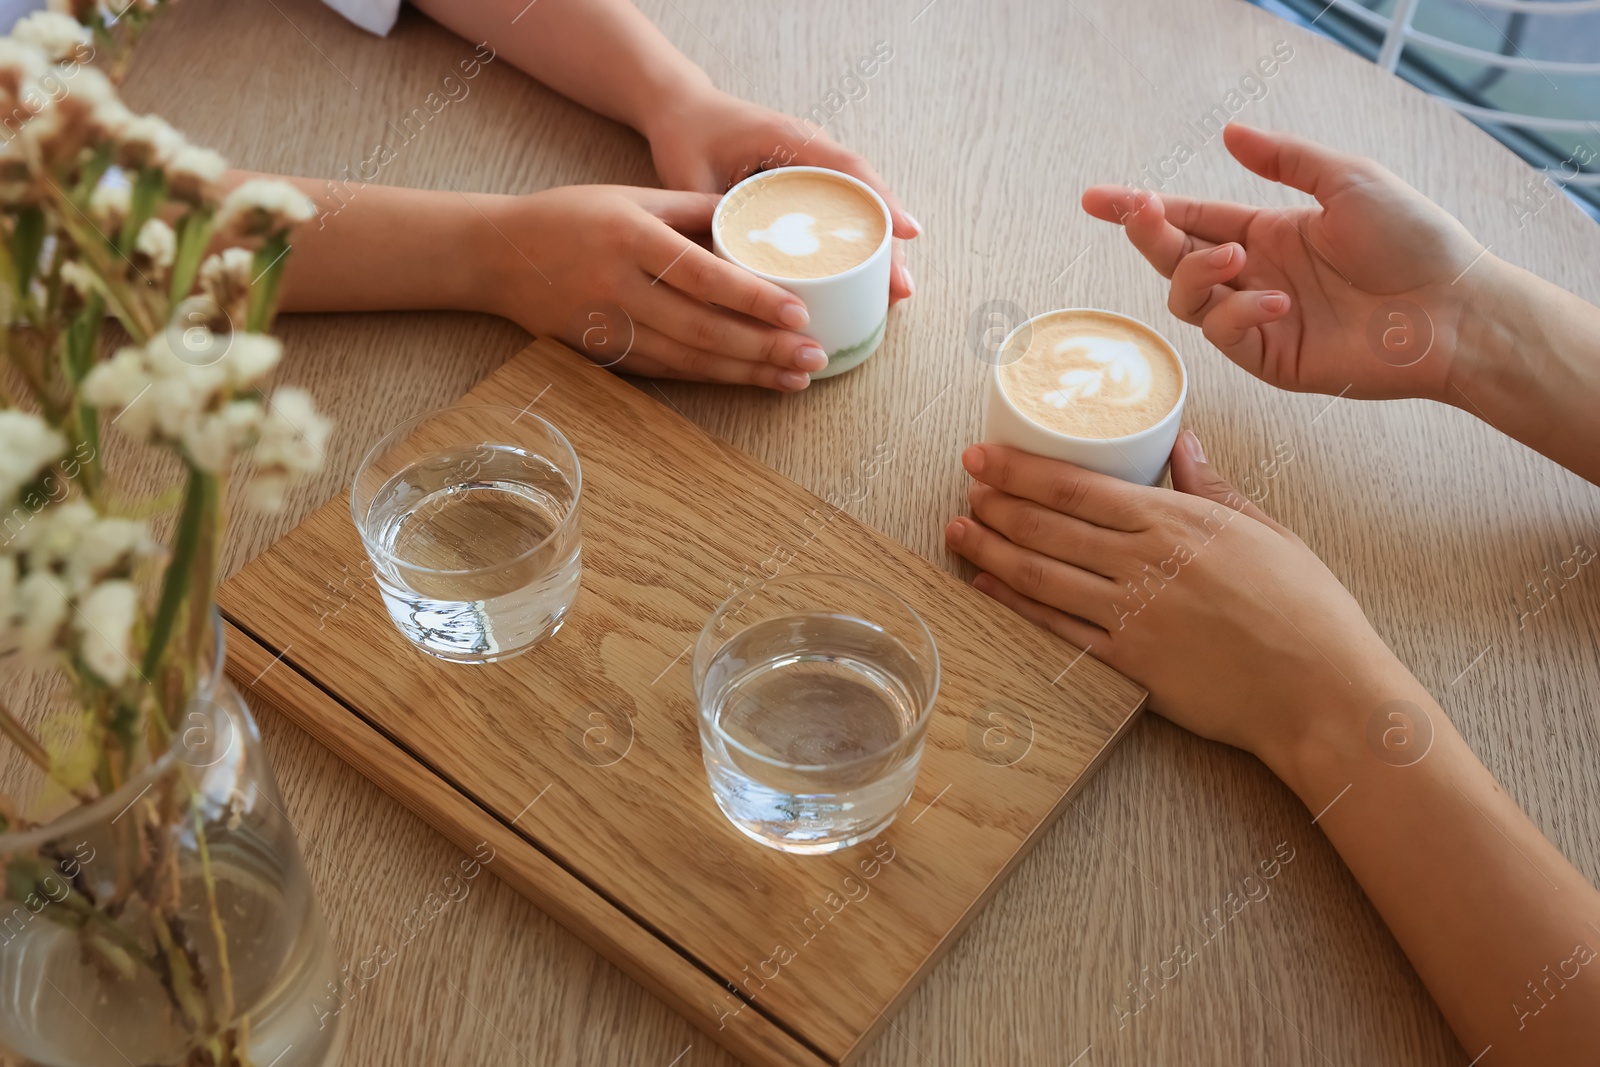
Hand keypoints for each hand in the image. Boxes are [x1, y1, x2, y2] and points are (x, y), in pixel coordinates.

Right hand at [481, 185, 824, 389]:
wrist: (497, 254)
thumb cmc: (571, 215)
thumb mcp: (631, 195)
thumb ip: (694, 208)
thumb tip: (759, 219)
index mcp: (631, 237)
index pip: (703, 275)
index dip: (754, 299)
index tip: (799, 314)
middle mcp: (619, 286)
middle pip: (703, 328)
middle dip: (765, 349)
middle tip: (815, 358)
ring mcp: (609, 326)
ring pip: (689, 359)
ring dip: (748, 372)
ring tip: (796, 378)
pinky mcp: (604, 354)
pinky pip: (668, 371)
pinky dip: (714, 379)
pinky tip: (751, 380)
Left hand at [642, 86, 920, 302]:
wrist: (682, 110)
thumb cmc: (687, 135)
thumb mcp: (689, 175)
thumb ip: (706, 218)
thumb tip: (724, 277)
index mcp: (791, 139)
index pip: (848, 169)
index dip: (881, 202)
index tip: (908, 232)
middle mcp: (812, 150)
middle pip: (865, 196)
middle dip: (889, 242)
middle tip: (901, 288)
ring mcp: (814, 168)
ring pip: (859, 208)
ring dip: (878, 249)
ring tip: (894, 293)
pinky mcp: (807, 186)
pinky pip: (842, 214)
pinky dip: (857, 245)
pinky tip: (866, 280)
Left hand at [943, 434, 1411, 765]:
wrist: (1322, 690)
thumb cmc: (1307, 610)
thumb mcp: (1265, 530)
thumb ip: (1212, 486)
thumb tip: (1183, 441)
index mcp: (1177, 521)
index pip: (1077, 486)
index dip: (1021, 469)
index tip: (983, 455)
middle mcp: (1145, 563)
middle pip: (1049, 526)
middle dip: (996, 502)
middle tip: (963, 486)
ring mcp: (1133, 615)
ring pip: (1042, 574)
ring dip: (992, 549)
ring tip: (958, 529)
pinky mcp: (1129, 663)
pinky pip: (1058, 629)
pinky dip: (1015, 606)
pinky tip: (985, 586)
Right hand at [1082, 124, 1489, 403]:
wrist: (1454, 310)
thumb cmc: (1414, 241)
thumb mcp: (1348, 179)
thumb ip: (1283, 160)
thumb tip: (1230, 134)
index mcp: (1269, 231)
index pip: (1190, 218)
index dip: (1142, 210)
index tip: (1097, 199)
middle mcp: (1255, 275)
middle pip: (1176, 258)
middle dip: (1150, 235)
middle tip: (1140, 215)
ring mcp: (1259, 320)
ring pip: (1188, 299)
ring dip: (1197, 273)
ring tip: (1236, 256)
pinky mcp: (1271, 359)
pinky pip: (1226, 336)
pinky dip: (1239, 314)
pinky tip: (1277, 300)